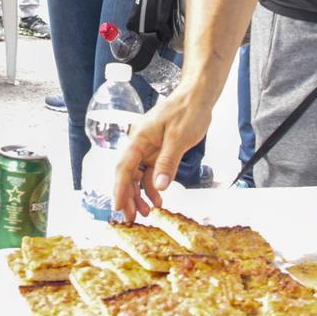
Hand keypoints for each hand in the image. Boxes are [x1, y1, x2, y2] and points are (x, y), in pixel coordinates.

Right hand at [113, 89, 217, 216]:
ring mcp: (148, 148)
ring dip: (140, 194)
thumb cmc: (187, 111)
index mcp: (139, 138)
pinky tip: (158, 198)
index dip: (120, 189)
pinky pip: (151, 172)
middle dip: (128, 197)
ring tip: (146, 213)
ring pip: (138, 175)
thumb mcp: (179, 138)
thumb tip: (159, 187)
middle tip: (131, 218)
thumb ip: (168, 163)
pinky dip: (153, 186)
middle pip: (128, 174)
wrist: (197, 97)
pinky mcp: (158, 150)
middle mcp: (140, 144)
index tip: (118, 206)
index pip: (124, 167)